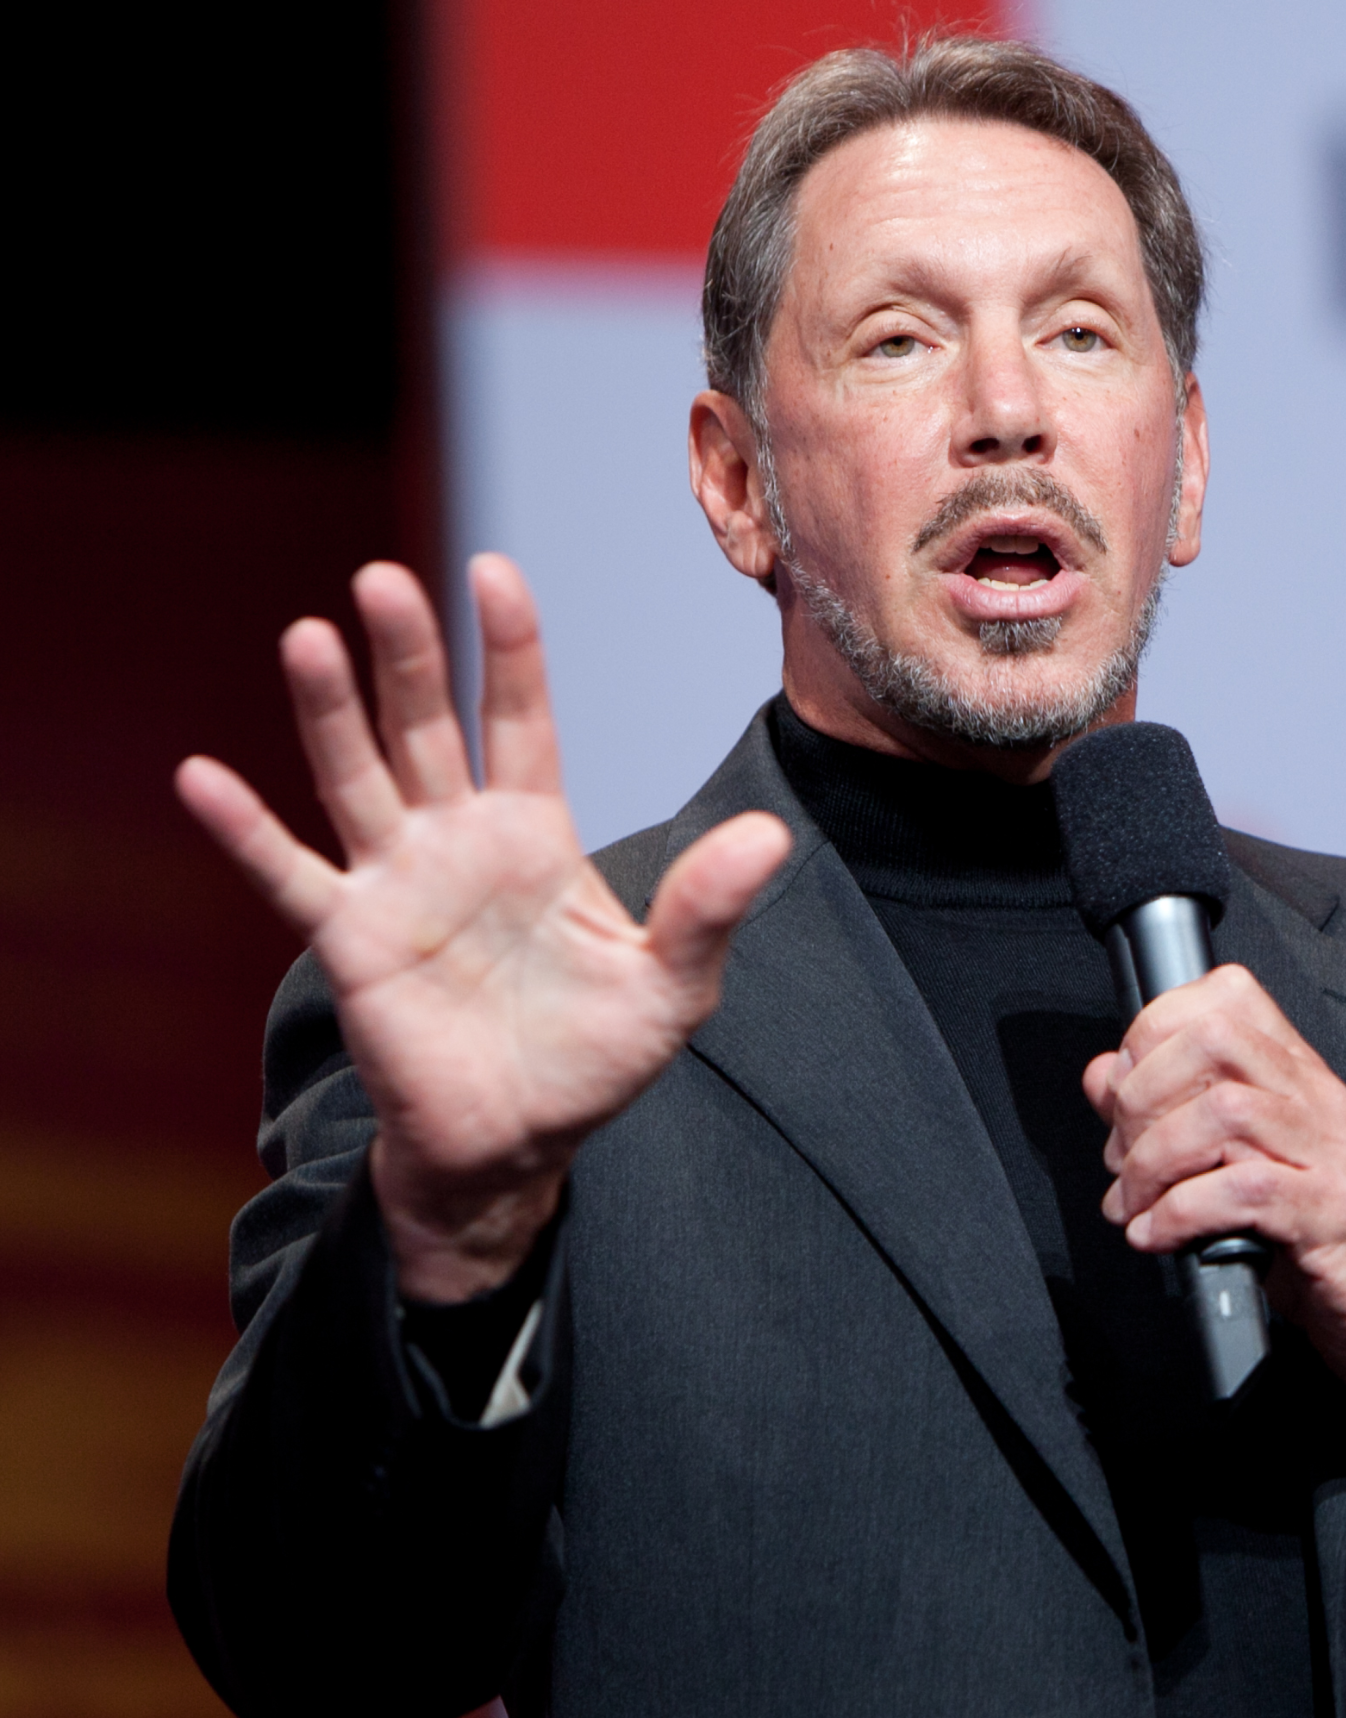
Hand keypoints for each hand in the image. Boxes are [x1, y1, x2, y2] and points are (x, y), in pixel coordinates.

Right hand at [177, 556, 791, 1301]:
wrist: (519, 1144)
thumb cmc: (595, 1060)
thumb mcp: (672, 987)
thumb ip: (707, 909)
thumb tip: (772, 835)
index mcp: (536, 834)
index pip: (520, 719)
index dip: (509, 649)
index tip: (495, 573)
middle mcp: (459, 840)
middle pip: (427, 727)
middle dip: (408, 655)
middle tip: (383, 579)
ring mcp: (398, 884)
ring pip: (358, 778)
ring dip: (330, 711)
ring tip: (308, 636)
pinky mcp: (350, 941)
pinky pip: (289, 876)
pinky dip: (244, 831)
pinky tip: (200, 778)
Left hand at [1084, 965, 1345, 1445]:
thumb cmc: (1324, 1241)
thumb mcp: (1239, 1164)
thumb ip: (1169, 1113)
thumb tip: (1102, 1075)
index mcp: (1298, 1076)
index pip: (1226, 996)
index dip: (1155, 1030)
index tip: (1123, 1088)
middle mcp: (1318, 1101)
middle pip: (1215, 1040)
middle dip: (1142, 1095)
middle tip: (1121, 1157)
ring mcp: (1332, 1155)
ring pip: (1223, 1112)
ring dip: (1152, 1162)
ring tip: (1132, 1205)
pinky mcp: (1332, 1217)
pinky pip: (1243, 1192)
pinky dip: (1180, 1213)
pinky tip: (1158, 1237)